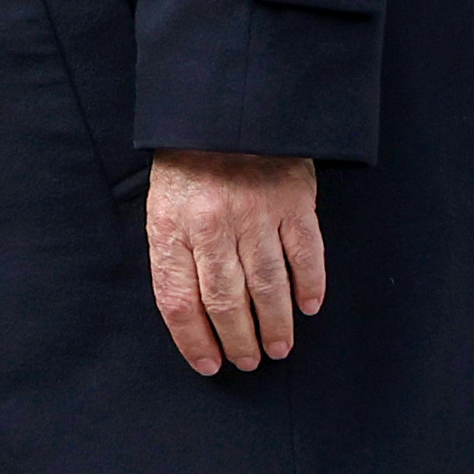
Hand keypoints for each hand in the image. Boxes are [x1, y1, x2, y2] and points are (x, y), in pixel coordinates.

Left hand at [144, 149, 325, 376]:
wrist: (226, 108)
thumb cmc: (189, 165)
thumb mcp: (164, 206)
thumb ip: (175, 255)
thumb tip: (192, 316)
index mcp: (172, 226)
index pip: (178, 301)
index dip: (194, 341)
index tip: (210, 365)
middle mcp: (213, 224)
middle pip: (225, 302)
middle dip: (239, 341)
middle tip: (249, 360)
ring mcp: (255, 212)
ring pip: (268, 286)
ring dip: (275, 325)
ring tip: (278, 347)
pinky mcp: (292, 201)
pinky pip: (306, 255)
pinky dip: (310, 286)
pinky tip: (308, 306)